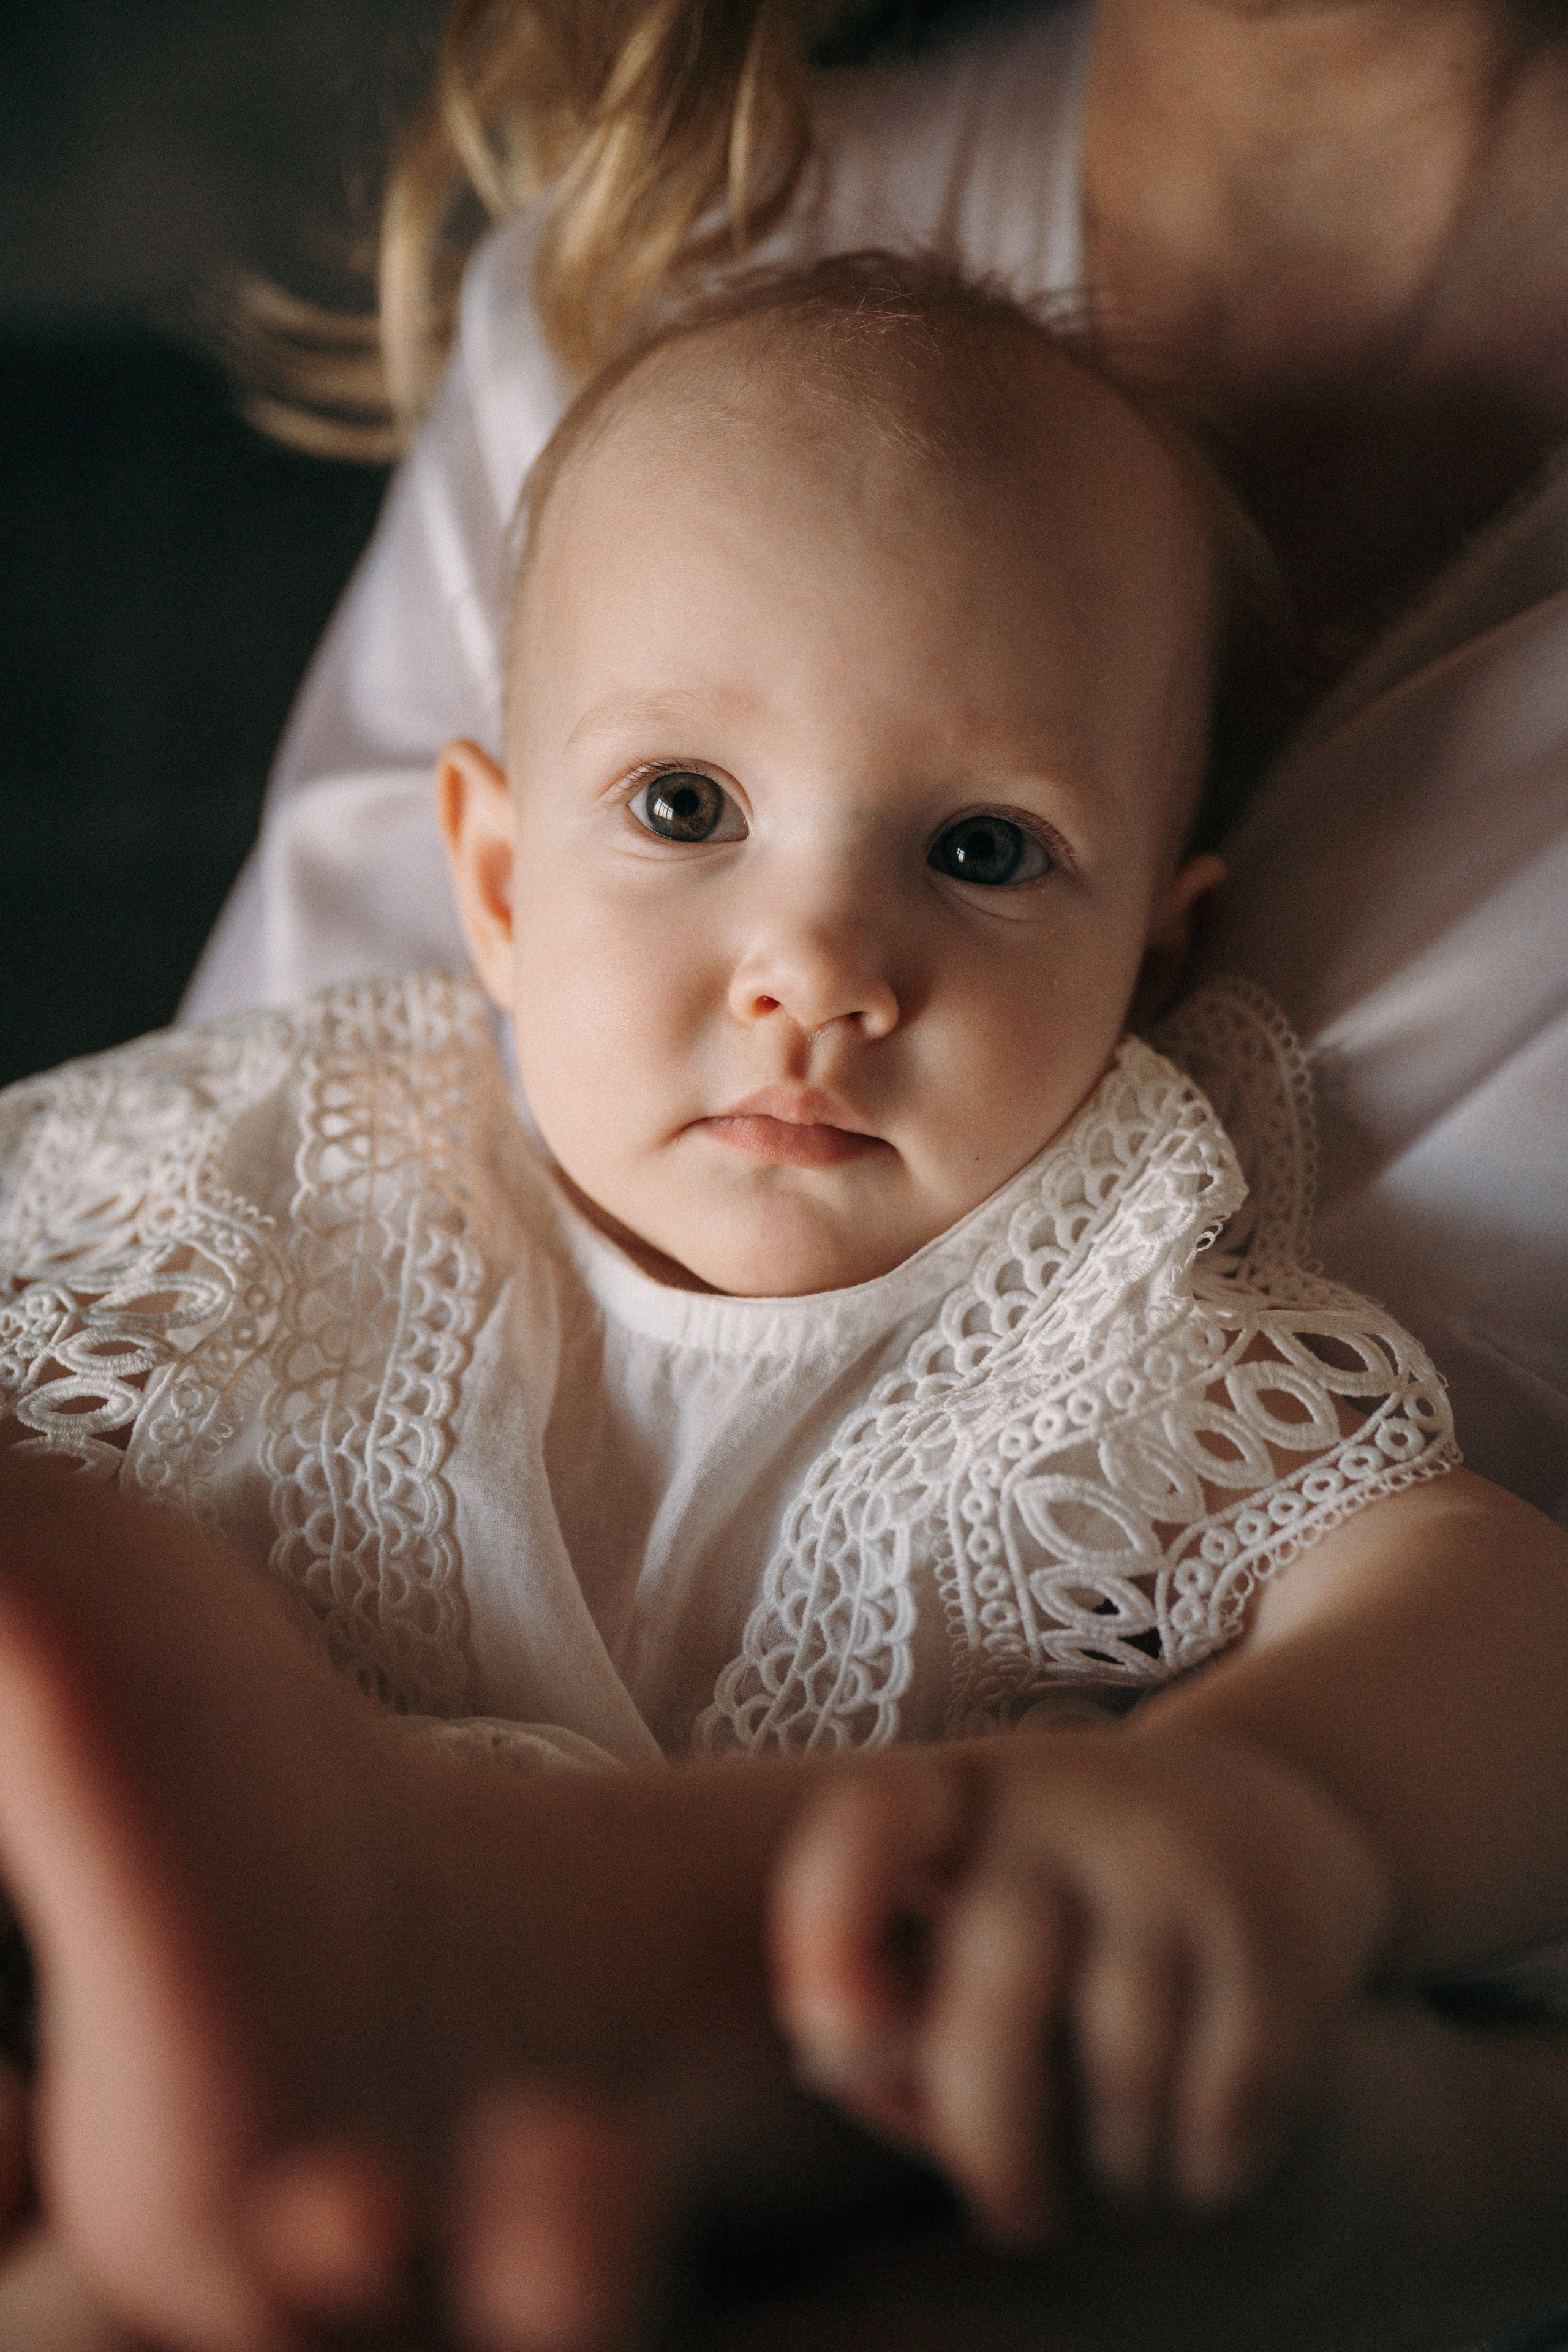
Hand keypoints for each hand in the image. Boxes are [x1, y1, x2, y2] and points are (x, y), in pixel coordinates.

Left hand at [768, 1728, 1388, 2242]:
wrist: (1278, 1809)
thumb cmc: (1075, 1897)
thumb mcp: (978, 1895)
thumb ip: (902, 1991)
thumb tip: (865, 2082)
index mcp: (967, 1790)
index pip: (873, 1821)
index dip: (827, 1926)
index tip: (830, 2038)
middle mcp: (1071, 1803)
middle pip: (999, 1977)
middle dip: (986, 2129)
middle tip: (1008, 2209)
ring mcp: (1179, 1864)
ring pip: (1120, 2064)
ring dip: (1112, 2161)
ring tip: (1116, 2161)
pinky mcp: (1277, 1938)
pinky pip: (1221, 2103)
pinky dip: (1197, 2165)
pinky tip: (1188, 2152)